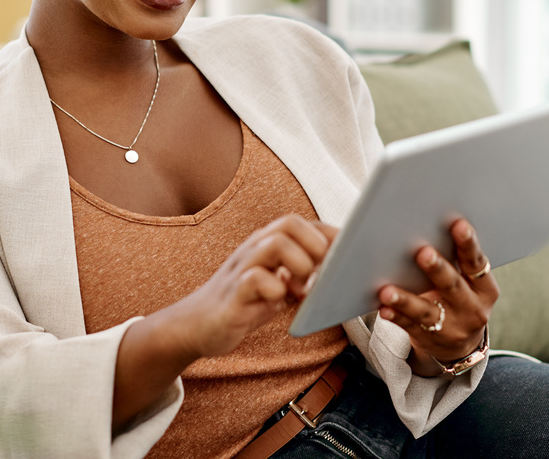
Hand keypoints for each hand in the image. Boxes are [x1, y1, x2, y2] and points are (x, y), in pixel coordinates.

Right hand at [167, 215, 337, 358]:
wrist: (197, 324)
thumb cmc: (245, 303)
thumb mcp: (278, 285)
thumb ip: (302, 276)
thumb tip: (339, 274)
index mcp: (267, 245)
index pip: (302, 223)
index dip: (329, 233)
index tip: (350, 251)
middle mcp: (254, 250)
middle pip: (289, 223)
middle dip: (315, 243)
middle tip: (324, 271)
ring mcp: (241, 269)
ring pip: (274, 243)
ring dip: (299, 264)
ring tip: (303, 288)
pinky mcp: (232, 295)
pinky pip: (254, 280)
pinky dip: (274, 289)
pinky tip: (279, 301)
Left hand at [377, 218, 497, 372]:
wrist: (461, 347)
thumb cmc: (460, 298)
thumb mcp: (470, 284)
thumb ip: (457, 261)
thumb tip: (429, 226)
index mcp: (484, 289)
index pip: (476, 263)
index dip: (468, 244)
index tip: (459, 225)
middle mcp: (470, 309)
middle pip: (452, 286)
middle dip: (437, 269)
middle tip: (423, 252)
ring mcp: (450, 327)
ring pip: (426, 311)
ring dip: (406, 300)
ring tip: (387, 290)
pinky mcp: (428, 339)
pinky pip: (409, 326)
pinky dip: (396, 316)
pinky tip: (383, 308)